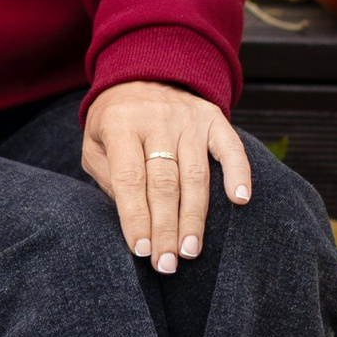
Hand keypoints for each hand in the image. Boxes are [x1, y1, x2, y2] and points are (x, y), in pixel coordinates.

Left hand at [81, 80, 249, 273]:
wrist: (142, 72)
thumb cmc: (114, 122)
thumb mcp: (95, 144)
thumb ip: (108, 177)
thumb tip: (133, 217)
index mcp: (121, 124)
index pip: (130, 179)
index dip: (136, 217)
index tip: (141, 250)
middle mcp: (157, 120)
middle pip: (164, 183)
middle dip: (165, 228)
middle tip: (167, 264)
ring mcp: (188, 119)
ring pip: (196, 175)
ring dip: (194, 217)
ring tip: (191, 250)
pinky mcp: (213, 118)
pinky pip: (230, 147)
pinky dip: (238, 173)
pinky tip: (240, 201)